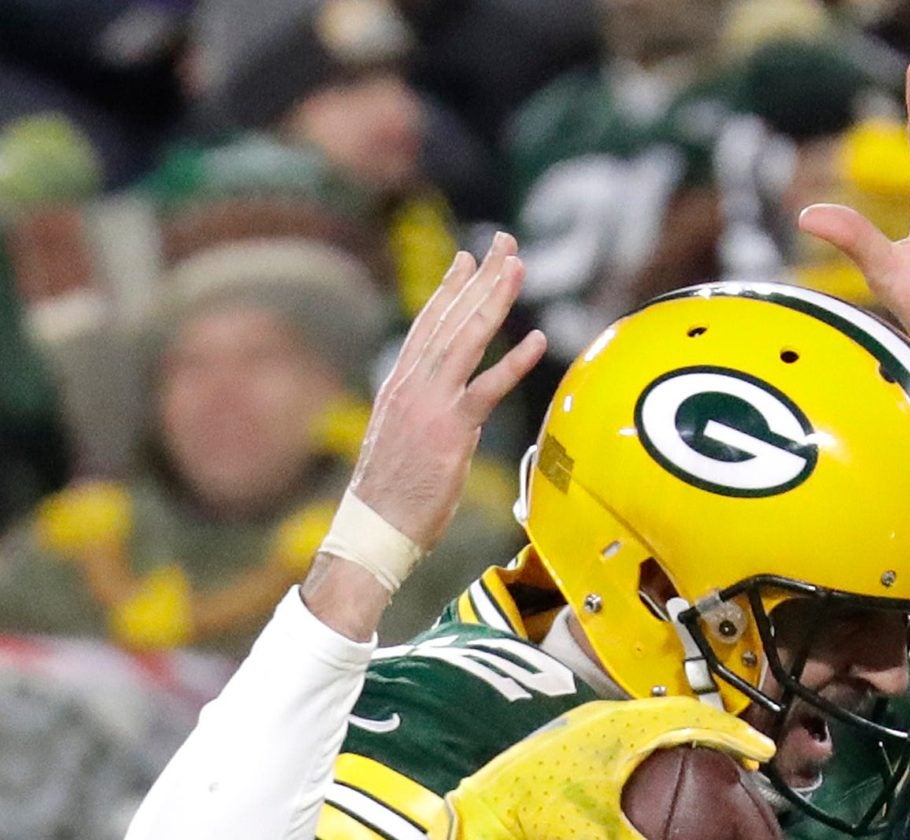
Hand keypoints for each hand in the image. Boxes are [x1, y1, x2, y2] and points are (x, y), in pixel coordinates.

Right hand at [346, 233, 545, 553]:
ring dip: (494, 300)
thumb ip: (421, 417)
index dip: (449, 290)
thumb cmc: (388, 498)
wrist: (373, 528)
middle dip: (479, 277)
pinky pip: (487, 389)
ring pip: (467, 339)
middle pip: (450, 319)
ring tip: (517, 266)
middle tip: (503, 241)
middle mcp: (413, 385)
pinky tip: (537, 339)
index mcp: (400, 386)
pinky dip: (512, 362)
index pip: (427, 326)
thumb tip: (439, 414)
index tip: (467, 259)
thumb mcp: (402, 443)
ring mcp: (430, 404)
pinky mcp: (450, 431)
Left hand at [444, 699, 773, 839]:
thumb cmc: (536, 818)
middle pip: (673, 714)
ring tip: (702, 762)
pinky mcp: (565, 744)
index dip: (732, 732)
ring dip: (679, 737)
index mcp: (620, 727)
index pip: (691, 718)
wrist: (479, 814)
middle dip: (711, 732)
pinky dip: (651, 748)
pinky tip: (649, 778)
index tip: (762, 751)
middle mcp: (603, 718)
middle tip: (741, 757)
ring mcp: (582, 728)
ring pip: (646, 722)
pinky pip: (623, 736)